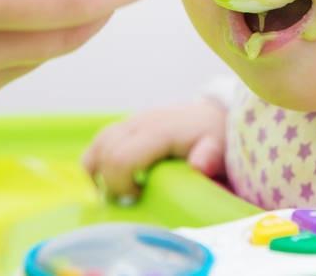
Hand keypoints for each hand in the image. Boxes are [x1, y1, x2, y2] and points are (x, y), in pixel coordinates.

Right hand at [82, 99, 226, 201]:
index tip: (138, 198)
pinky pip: (99, 142)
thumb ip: (209, 156)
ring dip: (99, 173)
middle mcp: (138, 123)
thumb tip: (199, 166)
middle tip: (132, 197)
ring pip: (97, 146)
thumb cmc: (213, 137)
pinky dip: (97, 162)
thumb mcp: (218, 147)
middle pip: (105, 155)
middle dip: (110, 184)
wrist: (210, 117)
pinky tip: (108, 178)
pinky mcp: (124, 125)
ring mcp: (129, 122)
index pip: (120, 159)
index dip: (120, 186)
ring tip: (118, 189)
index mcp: (158, 131)